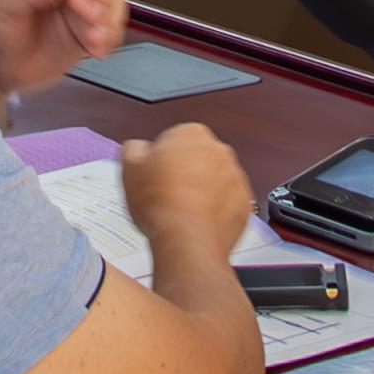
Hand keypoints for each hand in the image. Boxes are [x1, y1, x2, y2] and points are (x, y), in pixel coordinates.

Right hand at [116, 124, 252, 275]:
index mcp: (190, 134)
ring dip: (202, 191)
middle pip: (197, 157)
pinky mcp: (243, 201)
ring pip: (214, 180)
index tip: (154, 174)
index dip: (161, 159)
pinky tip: (197, 221)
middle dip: (184, 172)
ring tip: (181, 211)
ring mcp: (235, 176)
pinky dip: (216, 210)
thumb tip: (139, 148)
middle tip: (166, 194)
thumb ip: (134, 148)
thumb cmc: (161, 204)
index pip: (174, 138)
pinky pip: (227, 202)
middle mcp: (218, 150)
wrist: (187, 240)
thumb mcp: (130, 168)